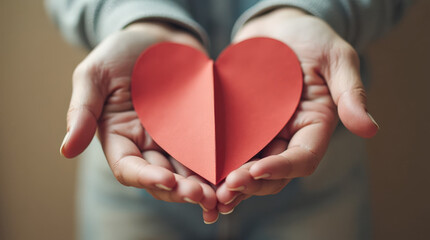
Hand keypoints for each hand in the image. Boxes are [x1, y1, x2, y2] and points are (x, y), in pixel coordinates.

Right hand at [59, 22, 217, 222]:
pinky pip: (211, 153)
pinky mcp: (200, 132)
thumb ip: (81, 110)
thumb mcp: (94, 75)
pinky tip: (239, 174)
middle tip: (205, 197)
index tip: (168, 180)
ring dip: (207, 187)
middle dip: (183, 191)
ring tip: (225, 196)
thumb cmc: (121, 52)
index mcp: (119, 139)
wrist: (158, 38)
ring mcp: (175, 141)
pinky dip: (223, 167)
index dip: (147, 178)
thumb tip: (66, 150)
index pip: (130, 169)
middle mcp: (148, 147)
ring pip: (190, 173)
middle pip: (164, 179)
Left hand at [216, 8, 378, 212]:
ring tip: (208, 192)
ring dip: (230, 182)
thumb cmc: (311, 38)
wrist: (278, 28)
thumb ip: (350, 92)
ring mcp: (264, 133)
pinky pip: (228, 147)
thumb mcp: (336, 58)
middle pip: (272, 172)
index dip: (281, 168)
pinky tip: (196, 170)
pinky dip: (215, 162)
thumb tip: (370, 130)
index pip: (302, 159)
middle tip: (225, 190)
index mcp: (315, 127)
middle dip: (250, 183)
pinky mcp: (241, 125)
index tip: (256, 170)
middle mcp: (289, 136)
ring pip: (248, 167)